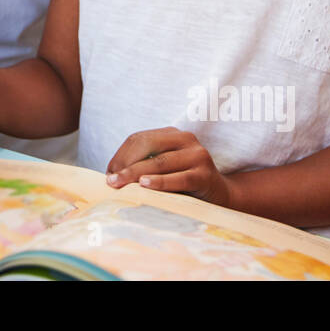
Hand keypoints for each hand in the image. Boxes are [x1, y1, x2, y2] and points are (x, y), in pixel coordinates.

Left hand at [104, 128, 232, 206]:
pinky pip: (179, 177)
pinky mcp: (205, 175)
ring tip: (121, 183)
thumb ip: (144, 165)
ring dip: (137, 173)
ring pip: (161, 162)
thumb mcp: (165, 169)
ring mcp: (198, 155)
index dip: (121, 154)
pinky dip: (161, 182)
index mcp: (172, 134)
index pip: (140, 138)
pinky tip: (145, 185)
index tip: (108, 172)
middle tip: (111, 181)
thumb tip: (111, 176)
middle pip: (148, 146)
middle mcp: (186, 139)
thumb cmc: (184, 183)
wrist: (221, 196)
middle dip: (126, 164)